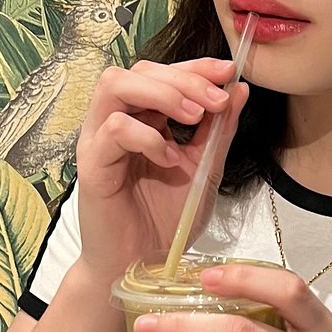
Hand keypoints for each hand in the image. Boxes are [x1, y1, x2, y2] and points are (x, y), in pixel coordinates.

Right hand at [74, 57, 248, 287]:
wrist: (142, 265)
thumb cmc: (165, 220)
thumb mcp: (204, 169)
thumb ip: (219, 131)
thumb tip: (239, 90)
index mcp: (144, 119)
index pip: (162, 73)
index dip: (195, 66)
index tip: (228, 71)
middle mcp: (117, 122)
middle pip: (139, 70)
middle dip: (184, 77)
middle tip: (216, 100)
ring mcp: (100, 140)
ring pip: (115, 85)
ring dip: (162, 94)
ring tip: (193, 118)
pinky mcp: (92, 164)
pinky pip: (112, 130)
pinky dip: (146, 136)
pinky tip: (169, 158)